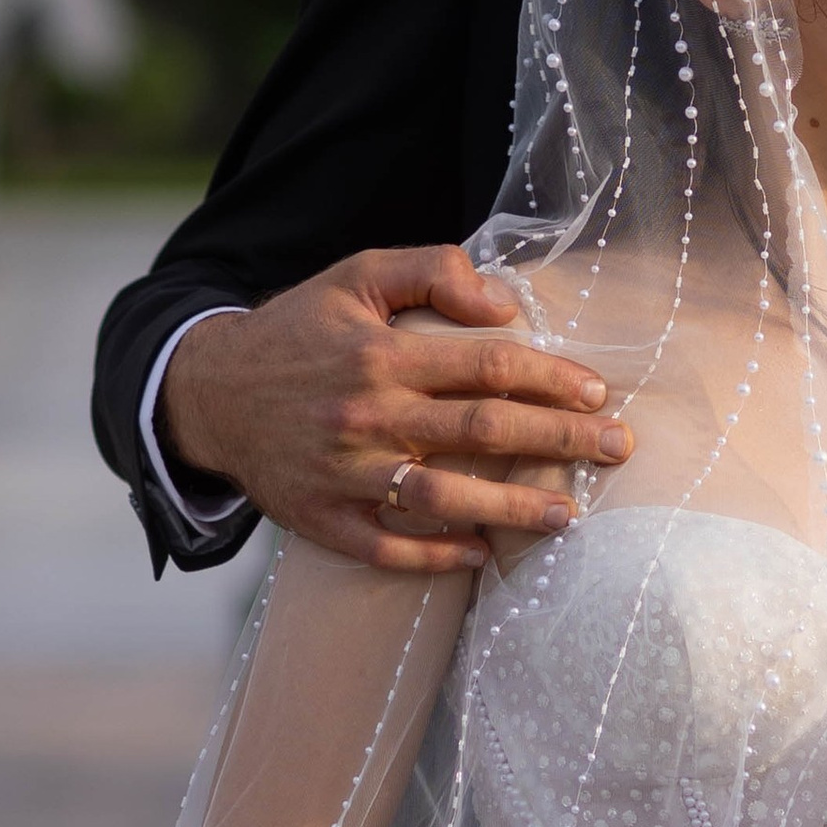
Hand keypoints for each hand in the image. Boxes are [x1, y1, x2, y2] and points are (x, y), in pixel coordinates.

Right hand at [157, 247, 632, 574]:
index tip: (597, 391)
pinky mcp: (320, 518)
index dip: (550, 379)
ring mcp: (342, 473)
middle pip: (482, 433)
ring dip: (512, 510)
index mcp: (381, 354)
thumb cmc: (298, 329)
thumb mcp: (356, 275)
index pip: (487, 366)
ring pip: (442, 498)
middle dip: (559, 442)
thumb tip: (504, 303)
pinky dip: (437, 555)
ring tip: (569, 516)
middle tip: (618, 449)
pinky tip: (484, 555)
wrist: (208, 391)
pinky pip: (386, 547)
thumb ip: (432, 271)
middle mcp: (365, 415)